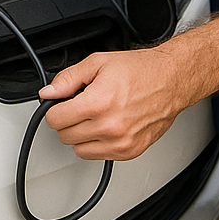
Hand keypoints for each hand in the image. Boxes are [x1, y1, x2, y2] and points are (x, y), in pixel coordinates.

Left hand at [40, 47, 186, 161]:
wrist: (170, 80)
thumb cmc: (139, 70)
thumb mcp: (97, 63)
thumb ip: (68, 79)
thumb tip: (48, 92)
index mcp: (98, 103)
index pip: (55, 120)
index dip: (54, 109)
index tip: (60, 104)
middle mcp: (109, 127)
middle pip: (65, 136)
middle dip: (67, 120)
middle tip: (79, 106)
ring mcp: (120, 143)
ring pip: (79, 149)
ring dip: (80, 134)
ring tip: (94, 116)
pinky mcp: (129, 152)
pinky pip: (98, 156)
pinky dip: (96, 143)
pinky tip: (105, 125)